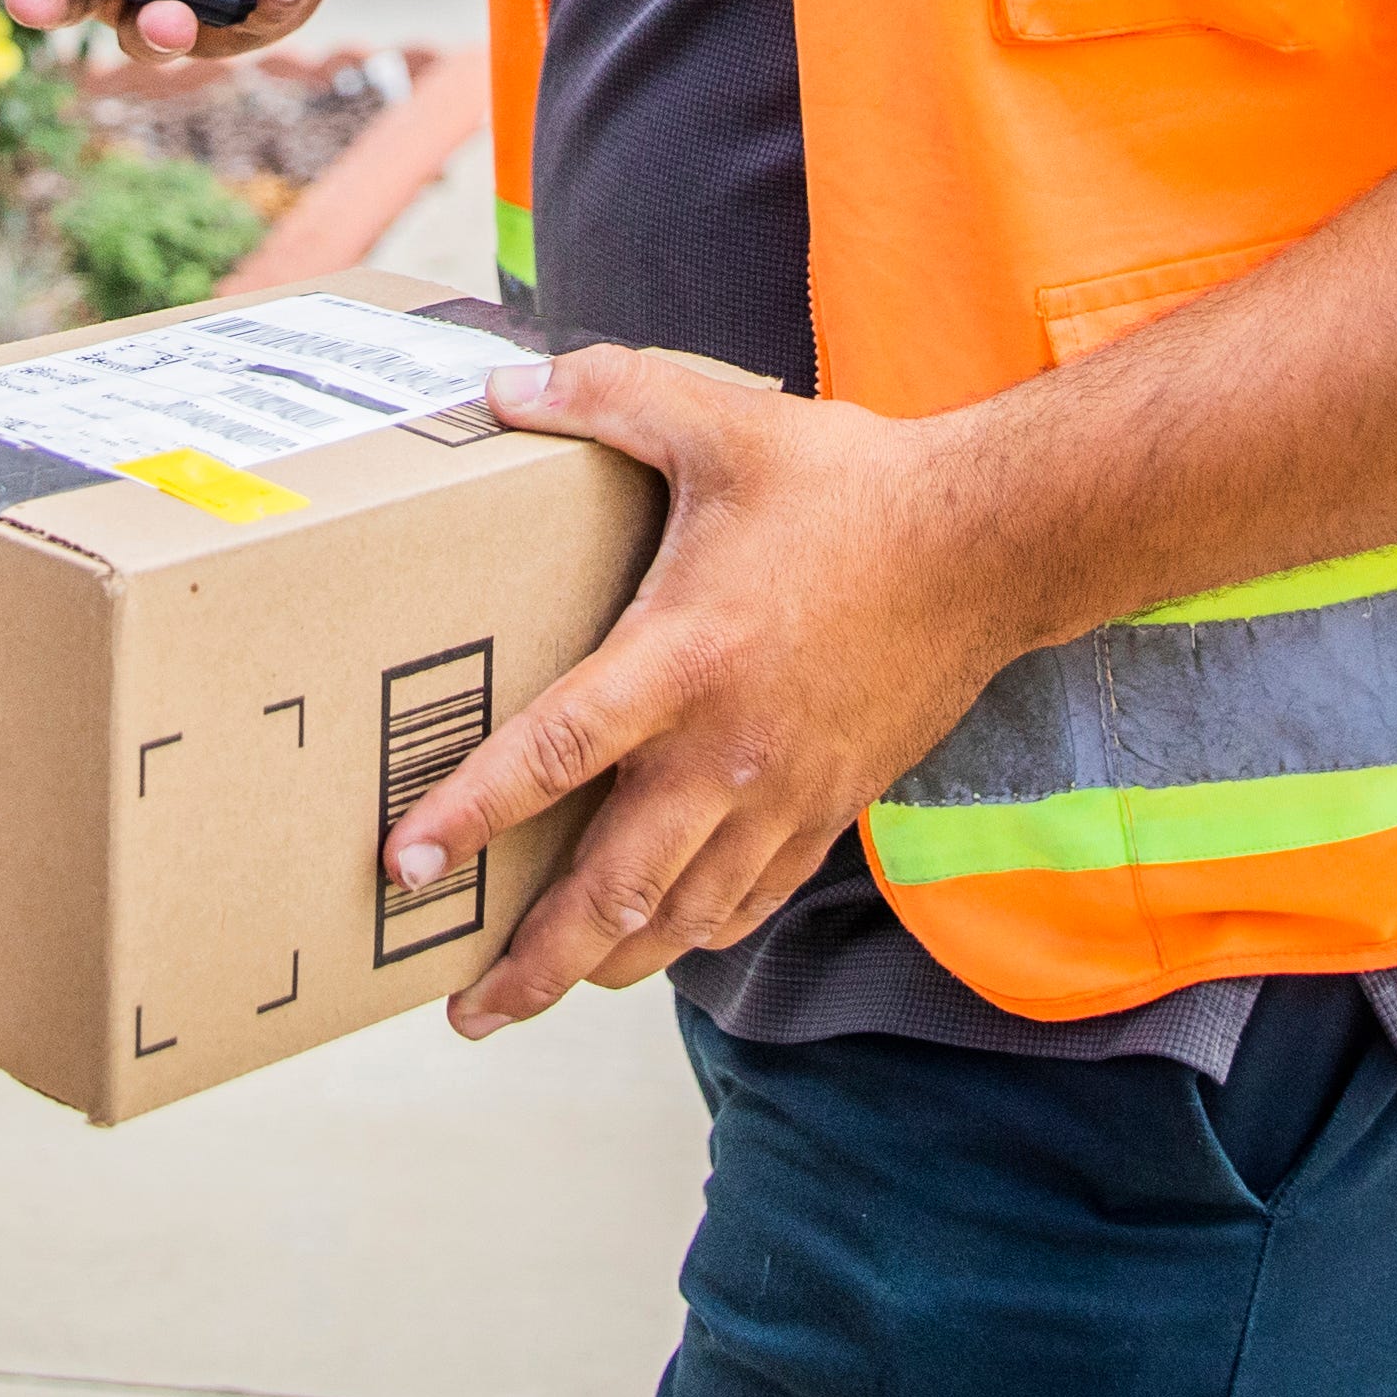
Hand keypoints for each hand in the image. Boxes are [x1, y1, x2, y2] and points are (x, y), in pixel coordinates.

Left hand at [381, 347, 1017, 1035]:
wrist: (989, 544)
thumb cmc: (848, 483)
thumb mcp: (715, 418)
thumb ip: (601, 393)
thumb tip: (498, 388)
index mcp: (684, 655)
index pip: (556, 753)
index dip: (473, 814)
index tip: (406, 864)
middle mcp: (728, 749)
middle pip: (612, 888)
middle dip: (532, 962)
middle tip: (464, 1008)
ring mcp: (782, 793)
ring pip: (679, 918)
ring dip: (602, 966)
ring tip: (536, 993)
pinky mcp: (829, 811)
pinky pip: (746, 902)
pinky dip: (688, 935)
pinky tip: (652, 943)